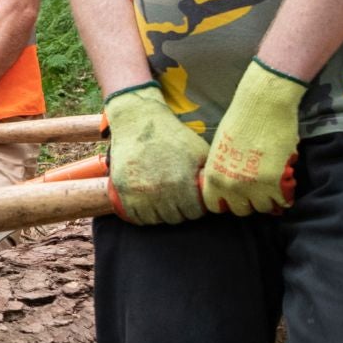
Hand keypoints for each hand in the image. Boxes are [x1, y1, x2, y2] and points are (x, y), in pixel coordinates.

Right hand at [102, 83, 209, 224]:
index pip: (194, 213)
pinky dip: (144, 216)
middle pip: (175, 218)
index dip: (196, 207)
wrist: (139, 122)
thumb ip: (208, 174)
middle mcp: (161, 191)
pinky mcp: (123, 191)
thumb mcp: (198, 150)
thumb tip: (219, 192)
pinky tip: (149, 206)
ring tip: (164, 202)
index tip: (193, 201)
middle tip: (179, 200)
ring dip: (162, 214)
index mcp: (182, 182)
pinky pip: (136, 217)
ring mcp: (139, 193)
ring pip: (156, 220)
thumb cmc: (172, 135)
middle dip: (180, 211)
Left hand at [200, 61, 305, 215]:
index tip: (236, 195)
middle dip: (249, 200)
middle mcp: (230, 185)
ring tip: (272, 184)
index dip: (227, 201)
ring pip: (263, 208)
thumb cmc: (240, 120)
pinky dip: (285, 195)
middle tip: (257, 187)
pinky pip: (283, 201)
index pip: (216, 206)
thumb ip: (222, 171)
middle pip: (241, 210)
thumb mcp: (219, 149)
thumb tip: (227, 188)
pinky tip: (284, 184)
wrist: (263, 104)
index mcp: (213, 176)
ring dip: (269, 198)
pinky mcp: (275, 181)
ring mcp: (253, 186)